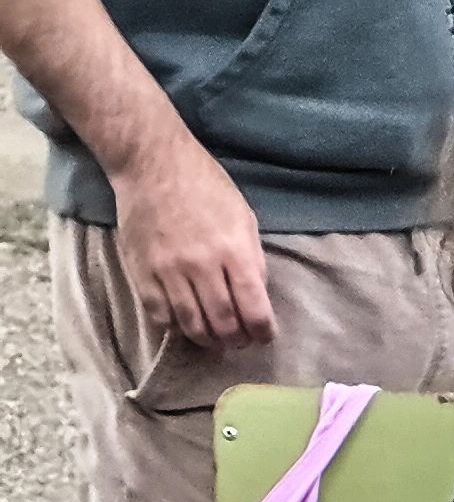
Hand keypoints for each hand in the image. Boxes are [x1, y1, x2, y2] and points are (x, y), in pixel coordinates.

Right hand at [110, 127, 271, 347]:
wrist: (151, 160)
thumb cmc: (204, 186)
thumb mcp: (243, 217)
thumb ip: (253, 259)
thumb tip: (257, 299)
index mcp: (234, 251)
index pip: (255, 312)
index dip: (263, 333)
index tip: (263, 335)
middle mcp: (202, 264)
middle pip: (225, 326)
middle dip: (237, 341)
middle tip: (239, 339)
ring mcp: (169, 269)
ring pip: (193, 326)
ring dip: (209, 340)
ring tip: (214, 336)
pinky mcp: (142, 270)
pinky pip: (161, 316)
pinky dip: (176, 327)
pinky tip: (185, 320)